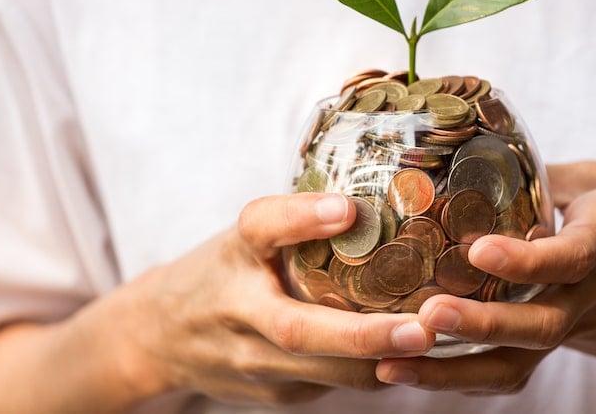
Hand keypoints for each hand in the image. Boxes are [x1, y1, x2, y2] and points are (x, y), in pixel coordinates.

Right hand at [113, 192, 434, 405]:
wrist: (156, 337)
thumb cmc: (222, 272)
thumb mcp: (246, 237)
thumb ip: (296, 222)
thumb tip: (377, 200)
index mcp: (234, 253)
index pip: (260, 226)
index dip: (301, 217)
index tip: (346, 209)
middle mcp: (236, 311)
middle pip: (299, 330)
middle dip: (366, 334)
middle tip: (424, 327)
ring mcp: (251, 362)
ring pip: (326, 374)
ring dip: (385, 362)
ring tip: (439, 342)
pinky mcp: (271, 395)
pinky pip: (332, 388)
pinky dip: (375, 373)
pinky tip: (410, 355)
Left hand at [377, 161, 595, 392]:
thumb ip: (542, 177)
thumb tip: (465, 158)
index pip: (571, 256)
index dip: (527, 259)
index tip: (480, 250)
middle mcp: (589, 294)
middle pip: (540, 326)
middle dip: (482, 326)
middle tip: (428, 316)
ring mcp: (571, 329)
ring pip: (518, 363)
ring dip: (454, 371)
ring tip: (395, 364)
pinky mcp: (552, 350)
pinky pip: (509, 372)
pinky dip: (459, 378)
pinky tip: (407, 371)